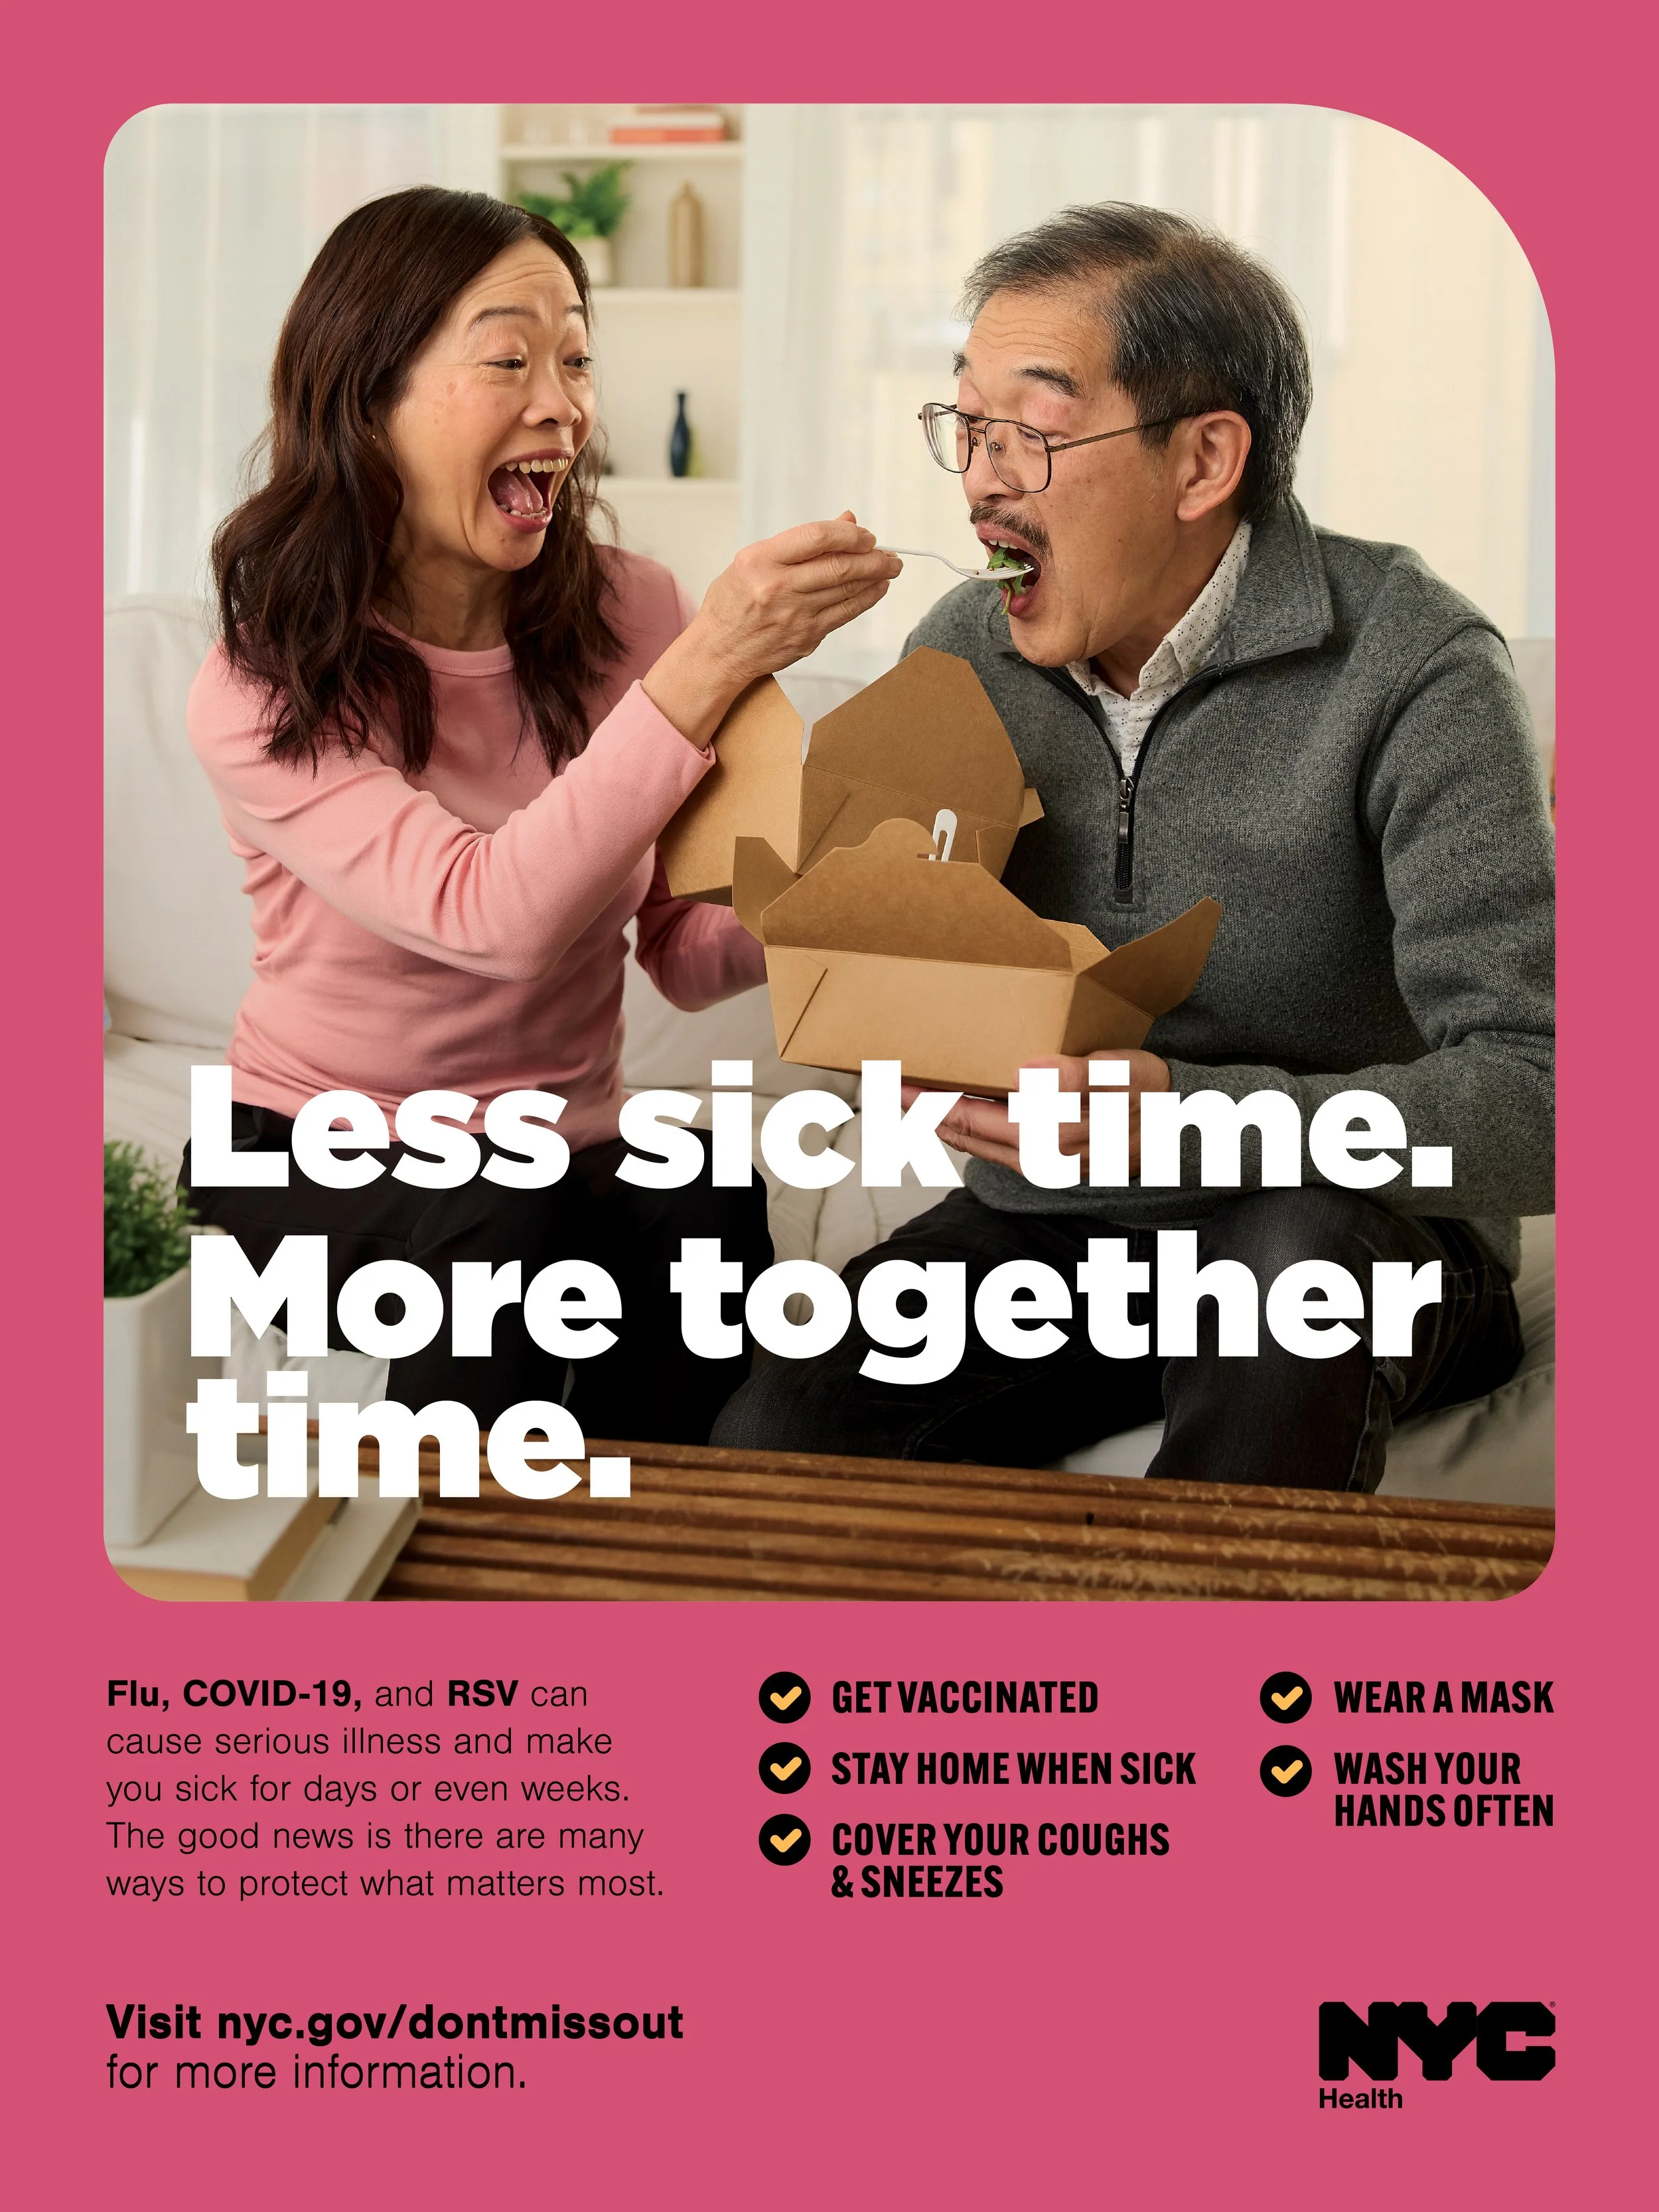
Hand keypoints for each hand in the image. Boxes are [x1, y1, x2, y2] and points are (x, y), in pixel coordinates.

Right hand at [643, 513, 900, 746]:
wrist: (718, 652)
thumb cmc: (732, 603)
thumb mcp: (753, 561)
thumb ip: (800, 543)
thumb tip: (846, 521)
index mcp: (760, 561)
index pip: (816, 537)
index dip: (849, 534)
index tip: (867, 535)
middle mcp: (778, 587)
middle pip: (839, 567)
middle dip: (874, 558)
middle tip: (892, 554)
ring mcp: (794, 616)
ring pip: (847, 592)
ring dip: (876, 578)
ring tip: (891, 568)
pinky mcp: (806, 638)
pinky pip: (844, 615)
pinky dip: (865, 600)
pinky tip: (876, 590)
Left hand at [906, 1050, 1171, 1178]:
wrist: (1184, 1132)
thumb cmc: (1151, 1096)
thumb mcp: (1125, 1075)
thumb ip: (1080, 1075)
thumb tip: (1029, 1072)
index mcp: (1049, 1134)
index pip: (970, 1116)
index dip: (927, 1100)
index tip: (891, 1081)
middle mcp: (1037, 1157)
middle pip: (961, 1133)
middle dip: (919, 1111)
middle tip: (880, 1084)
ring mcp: (1040, 1164)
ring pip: (973, 1143)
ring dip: (936, 1122)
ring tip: (906, 1097)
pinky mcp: (1046, 1164)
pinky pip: (991, 1148)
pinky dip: (963, 1129)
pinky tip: (950, 1114)